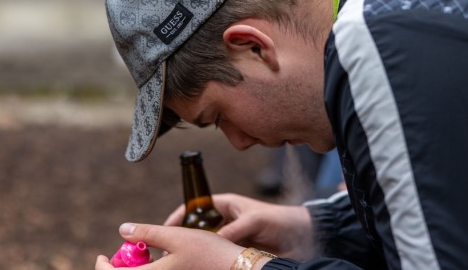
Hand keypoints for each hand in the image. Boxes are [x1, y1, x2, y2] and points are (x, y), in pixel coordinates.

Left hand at [95, 223, 242, 269]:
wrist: (237, 269)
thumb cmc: (209, 252)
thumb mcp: (176, 236)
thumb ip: (147, 233)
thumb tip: (123, 229)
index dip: (103, 267)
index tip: (101, 256)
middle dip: (120, 268)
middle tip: (127, 253)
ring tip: (145, 254)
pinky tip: (159, 261)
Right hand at [165, 193, 315, 258]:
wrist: (303, 237)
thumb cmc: (280, 219)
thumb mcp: (254, 220)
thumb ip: (234, 230)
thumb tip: (213, 242)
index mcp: (225, 205)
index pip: (194, 207)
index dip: (178, 216)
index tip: (164, 229)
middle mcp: (224, 221)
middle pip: (195, 229)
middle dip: (181, 239)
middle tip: (166, 251)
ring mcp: (229, 239)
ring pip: (205, 246)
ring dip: (193, 254)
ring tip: (179, 263)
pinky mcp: (236, 254)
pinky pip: (217, 259)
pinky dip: (208, 264)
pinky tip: (199, 269)